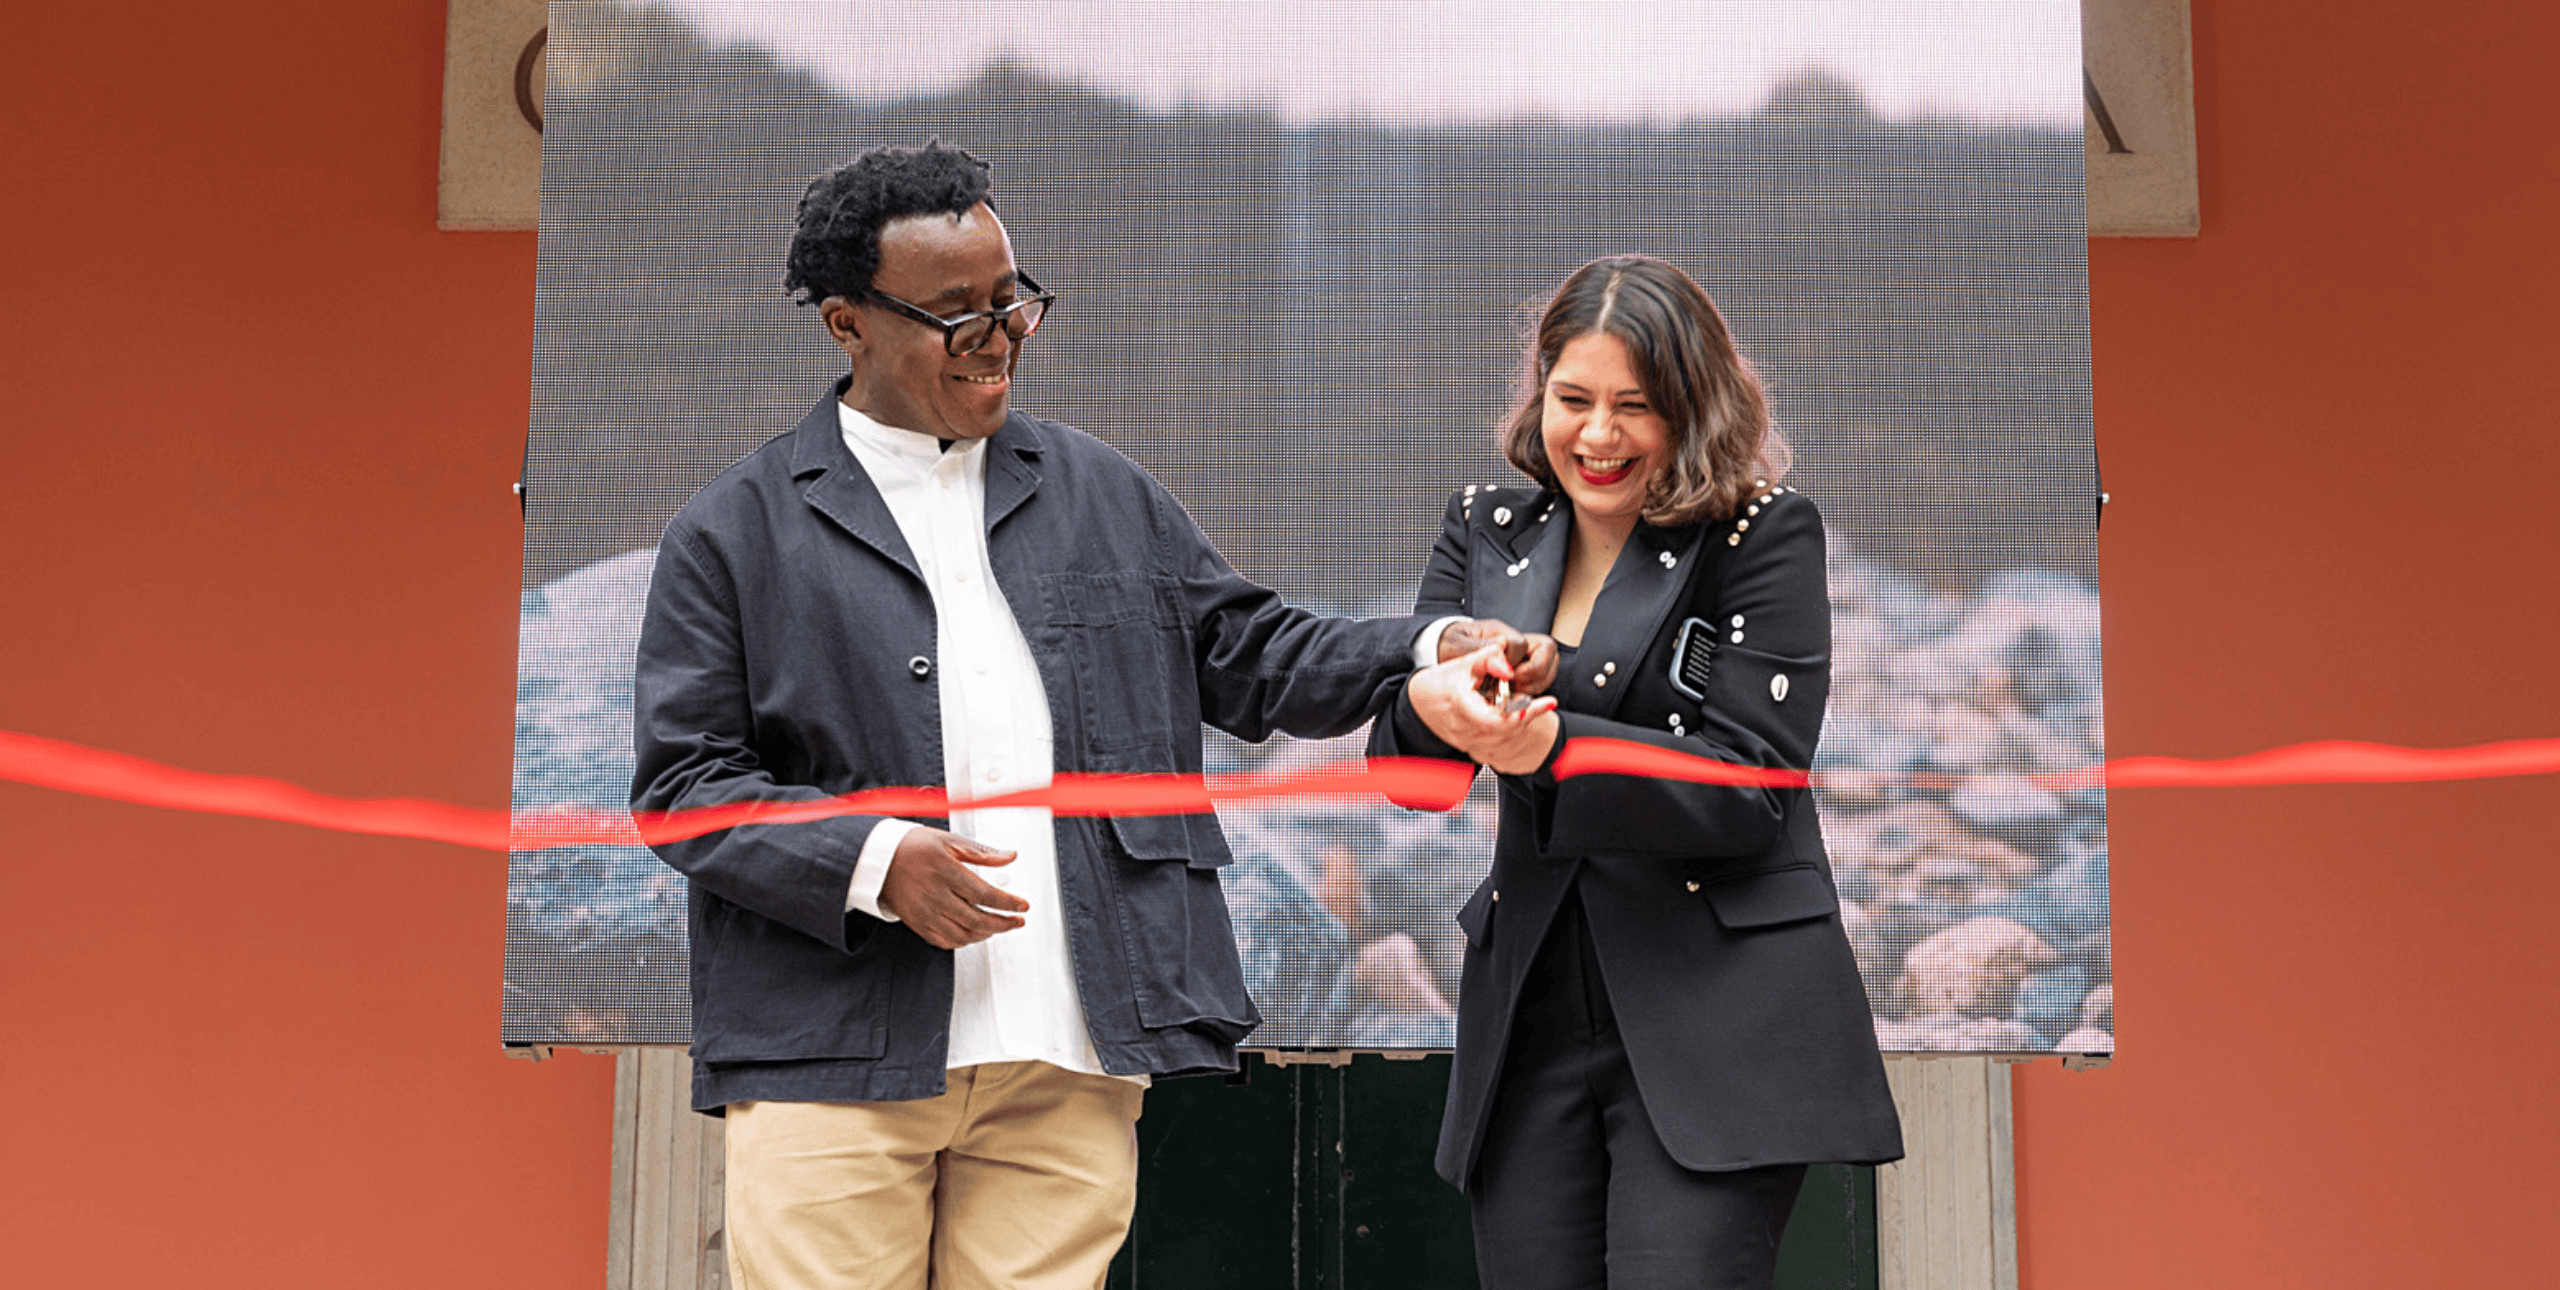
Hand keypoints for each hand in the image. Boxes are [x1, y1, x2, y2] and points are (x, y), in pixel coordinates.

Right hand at [878, 827, 1028, 949]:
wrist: (878, 860)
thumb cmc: (913, 847)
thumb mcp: (949, 841)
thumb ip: (982, 852)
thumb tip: (1010, 856)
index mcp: (945, 872)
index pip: (985, 894)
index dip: (1008, 903)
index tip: (1022, 906)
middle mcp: (935, 896)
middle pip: (978, 919)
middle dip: (1004, 923)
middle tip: (1017, 921)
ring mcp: (925, 913)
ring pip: (963, 935)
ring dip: (986, 934)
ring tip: (998, 926)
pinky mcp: (917, 924)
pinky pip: (944, 941)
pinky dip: (964, 941)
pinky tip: (974, 933)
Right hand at [1408, 643, 1559, 770]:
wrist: (1419, 700)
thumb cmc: (1440, 681)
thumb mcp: (1463, 663)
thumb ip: (1488, 658)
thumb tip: (1508, 656)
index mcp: (1461, 706)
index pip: (1499, 719)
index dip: (1526, 712)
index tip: (1548, 702)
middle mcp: (1464, 729)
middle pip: (1507, 730)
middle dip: (1528, 715)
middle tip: (1546, 703)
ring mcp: (1467, 741)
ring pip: (1505, 739)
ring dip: (1522, 723)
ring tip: (1534, 707)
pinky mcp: (1470, 747)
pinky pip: (1498, 744)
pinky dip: (1512, 731)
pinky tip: (1520, 716)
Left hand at [1438, 618, 1558, 700]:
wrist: (1440, 651)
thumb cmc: (1446, 646)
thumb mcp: (1456, 646)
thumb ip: (1480, 648)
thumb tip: (1503, 648)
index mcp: (1499, 631)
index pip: (1521, 644)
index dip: (1513, 663)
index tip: (1500, 677)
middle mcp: (1515, 641)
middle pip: (1547, 649)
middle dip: (1536, 672)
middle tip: (1514, 686)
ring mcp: (1521, 654)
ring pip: (1549, 665)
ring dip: (1537, 683)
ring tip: (1514, 693)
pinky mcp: (1522, 668)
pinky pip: (1541, 679)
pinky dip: (1533, 690)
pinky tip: (1514, 697)